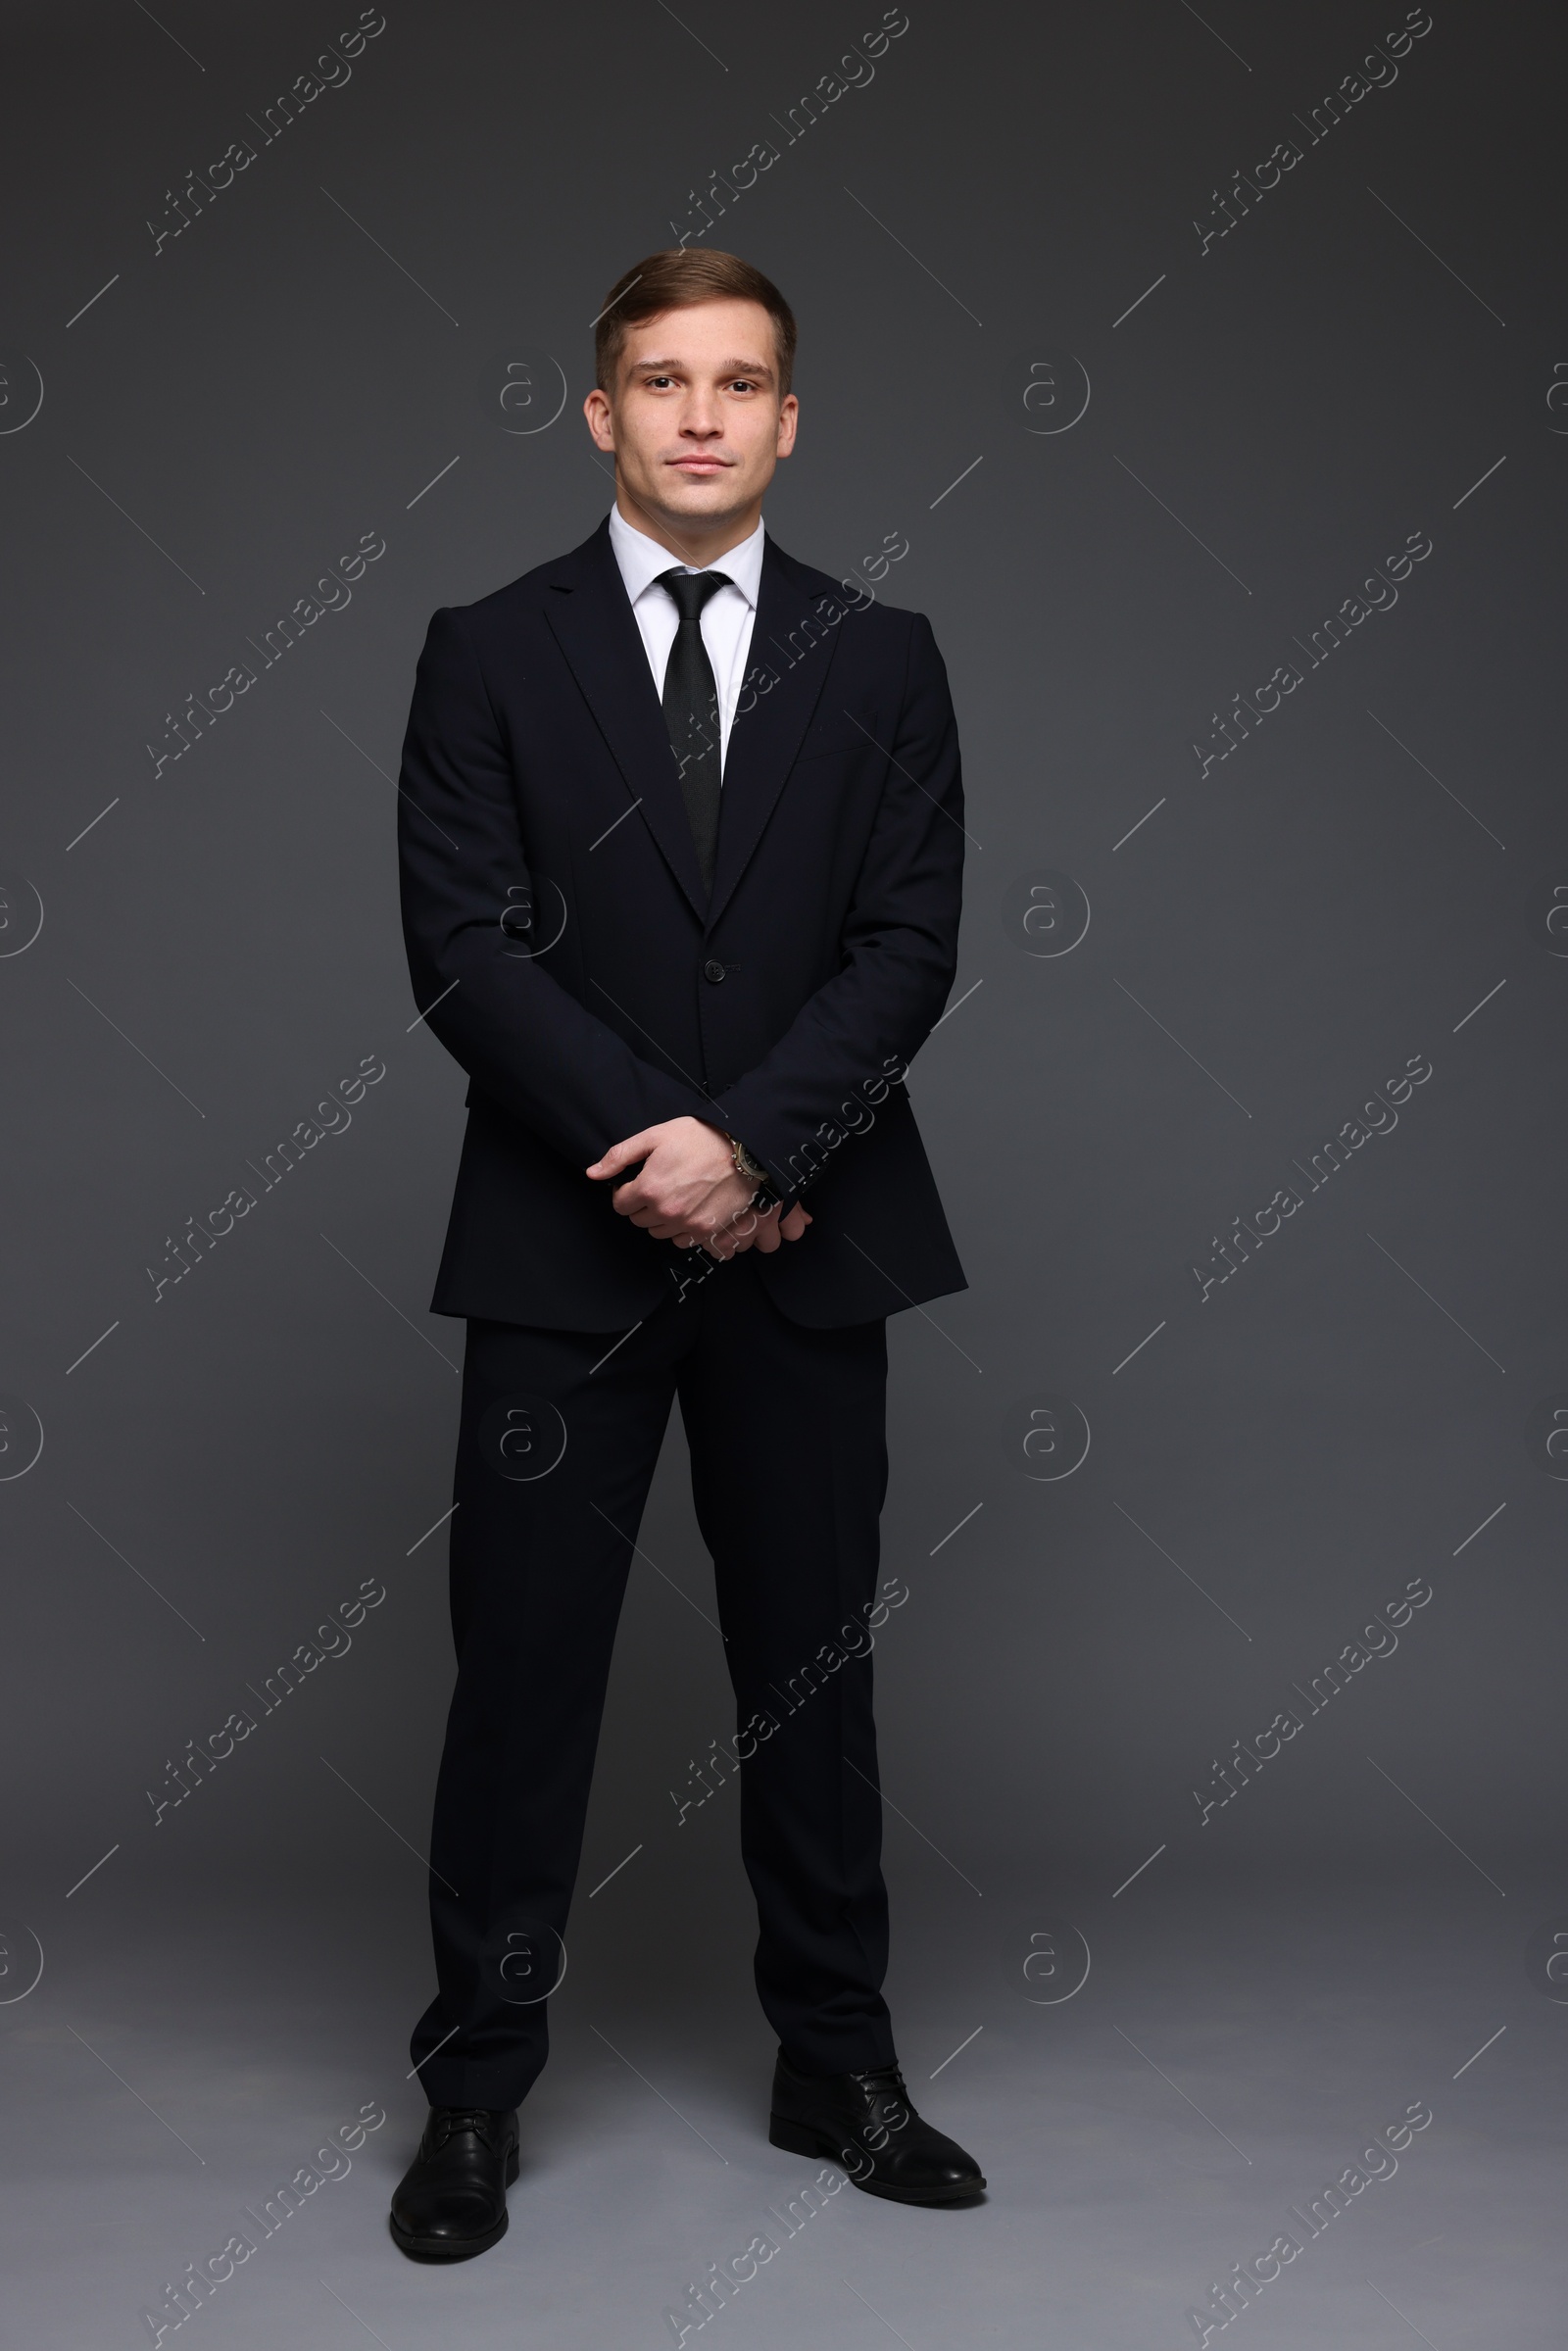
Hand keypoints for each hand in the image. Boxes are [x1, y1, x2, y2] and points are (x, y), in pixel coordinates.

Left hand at [586, 1118, 812, 1258]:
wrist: (744, 1148)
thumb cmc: (700, 1137)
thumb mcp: (655, 1136)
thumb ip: (619, 1156)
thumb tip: (592, 1174)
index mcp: (649, 1188)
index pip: (620, 1205)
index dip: (625, 1192)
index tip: (636, 1182)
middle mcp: (666, 1212)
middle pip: (638, 1221)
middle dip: (641, 1205)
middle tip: (657, 1186)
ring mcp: (688, 1224)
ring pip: (659, 1232)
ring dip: (660, 1219)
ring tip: (675, 1196)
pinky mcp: (707, 1231)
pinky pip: (682, 1241)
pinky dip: (680, 1230)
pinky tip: (688, 1210)